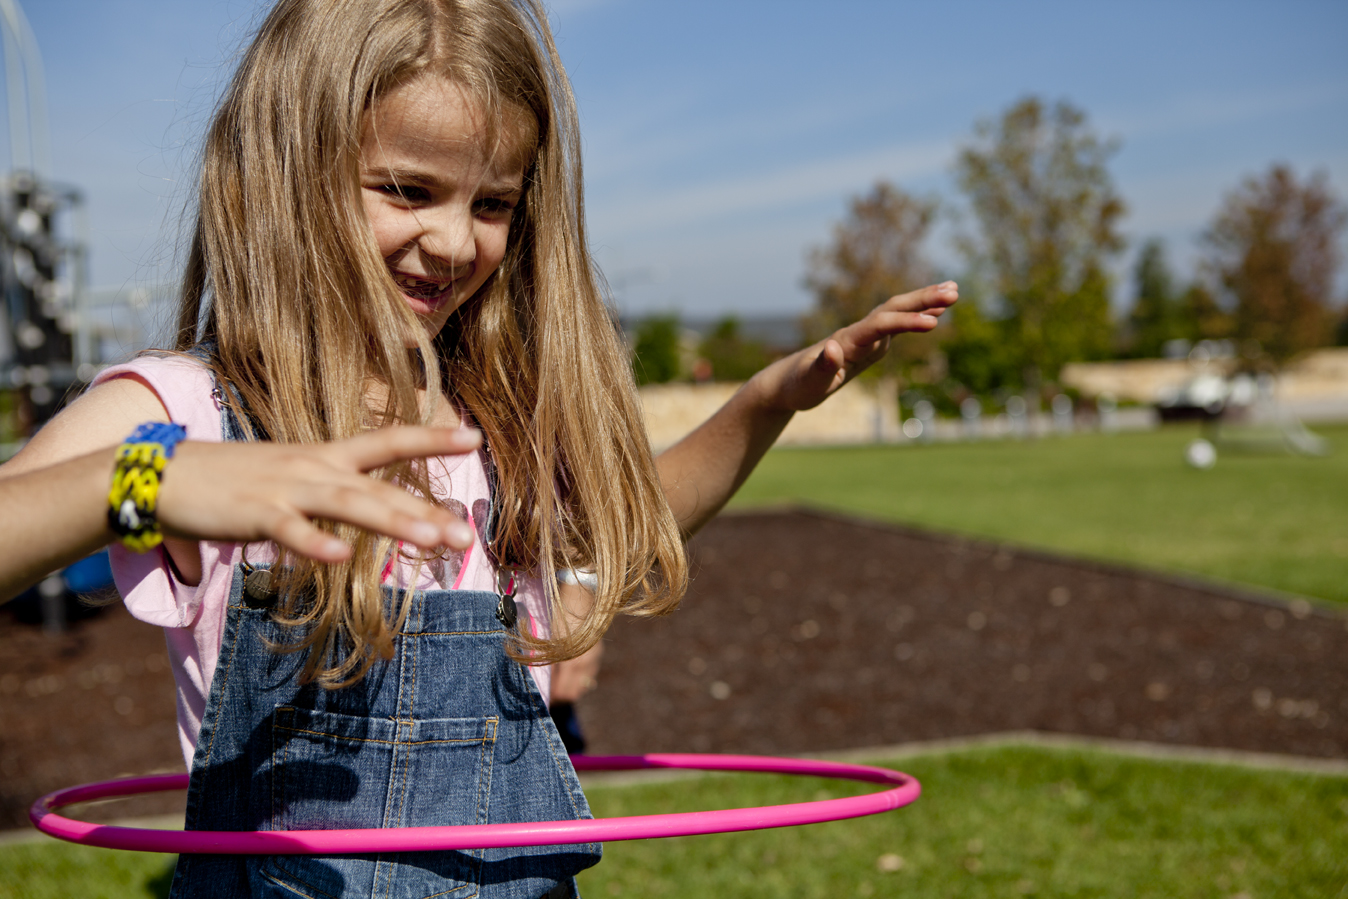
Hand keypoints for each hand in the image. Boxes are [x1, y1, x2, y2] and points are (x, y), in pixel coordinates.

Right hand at [156, 426, 481, 562]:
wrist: (165, 474)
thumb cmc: (238, 481)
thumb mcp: (296, 477)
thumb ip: (336, 491)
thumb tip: (376, 506)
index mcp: (326, 457)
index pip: (388, 442)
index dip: (430, 437)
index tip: (474, 435)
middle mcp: (314, 468)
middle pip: (380, 488)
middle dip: (425, 512)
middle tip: (467, 534)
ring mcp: (286, 489)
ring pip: (347, 505)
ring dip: (392, 523)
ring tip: (431, 540)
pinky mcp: (255, 513)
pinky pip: (289, 531)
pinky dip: (314, 544)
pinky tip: (340, 559)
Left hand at [761, 281, 956, 411]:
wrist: (786, 382)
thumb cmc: (797, 385)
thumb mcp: (809, 382)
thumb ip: (822, 366)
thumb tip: (832, 347)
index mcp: (847, 341)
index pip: (881, 325)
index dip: (907, 322)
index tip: (934, 322)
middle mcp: (858, 333)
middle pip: (893, 309)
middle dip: (923, 299)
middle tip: (954, 291)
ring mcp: (864, 337)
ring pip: (897, 312)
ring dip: (924, 301)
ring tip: (954, 290)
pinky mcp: (868, 345)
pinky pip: (896, 326)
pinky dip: (916, 317)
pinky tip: (935, 314)